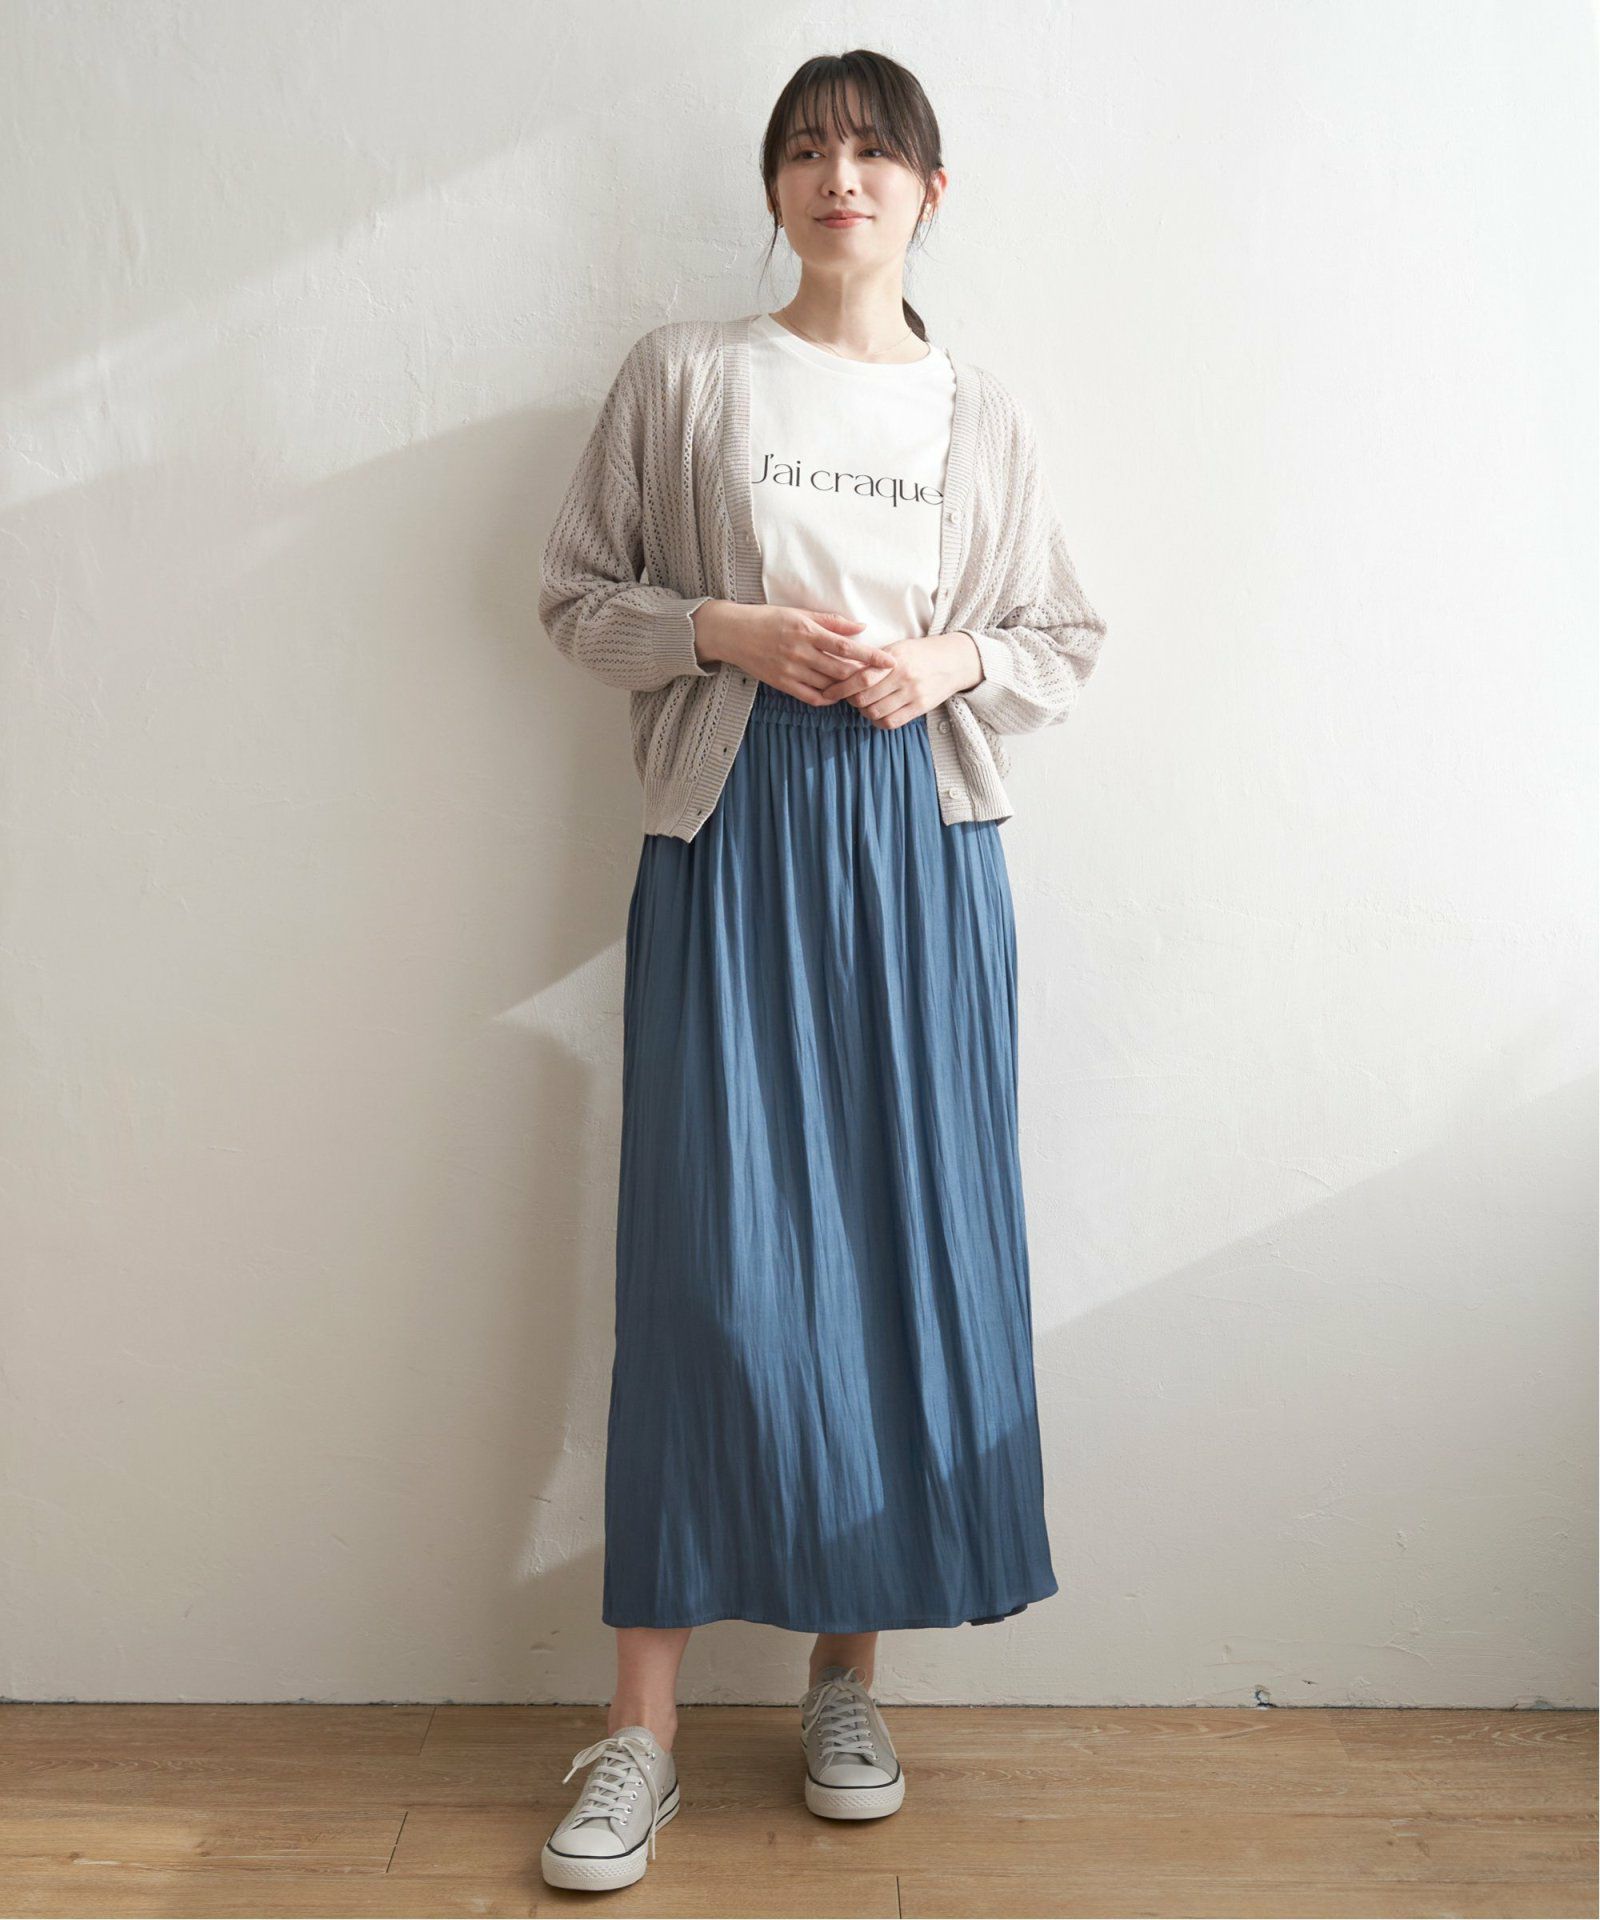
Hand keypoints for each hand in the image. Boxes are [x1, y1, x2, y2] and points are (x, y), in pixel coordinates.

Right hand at [691, 602, 897, 701]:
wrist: (734, 633)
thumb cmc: (769, 619)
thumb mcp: (800, 613)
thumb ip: (832, 622)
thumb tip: (861, 627)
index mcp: (808, 631)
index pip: (847, 647)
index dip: (871, 656)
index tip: (890, 662)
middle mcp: (800, 652)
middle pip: (841, 671)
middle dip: (864, 676)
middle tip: (881, 679)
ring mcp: (791, 670)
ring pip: (829, 686)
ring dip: (848, 689)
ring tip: (863, 687)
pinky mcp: (783, 684)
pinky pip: (812, 697)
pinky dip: (829, 698)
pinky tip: (838, 695)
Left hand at [826, 631, 984, 728]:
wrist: (953, 661)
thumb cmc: (919, 654)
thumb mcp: (897, 649)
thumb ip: (873, 660)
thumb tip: (842, 670)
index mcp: (893, 659)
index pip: (860, 678)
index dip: (840, 688)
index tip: (827, 692)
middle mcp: (902, 677)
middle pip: (864, 698)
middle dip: (850, 700)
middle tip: (848, 697)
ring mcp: (912, 694)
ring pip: (875, 712)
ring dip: (863, 712)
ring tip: (864, 704)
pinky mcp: (920, 708)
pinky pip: (891, 722)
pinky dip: (878, 721)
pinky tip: (877, 714)